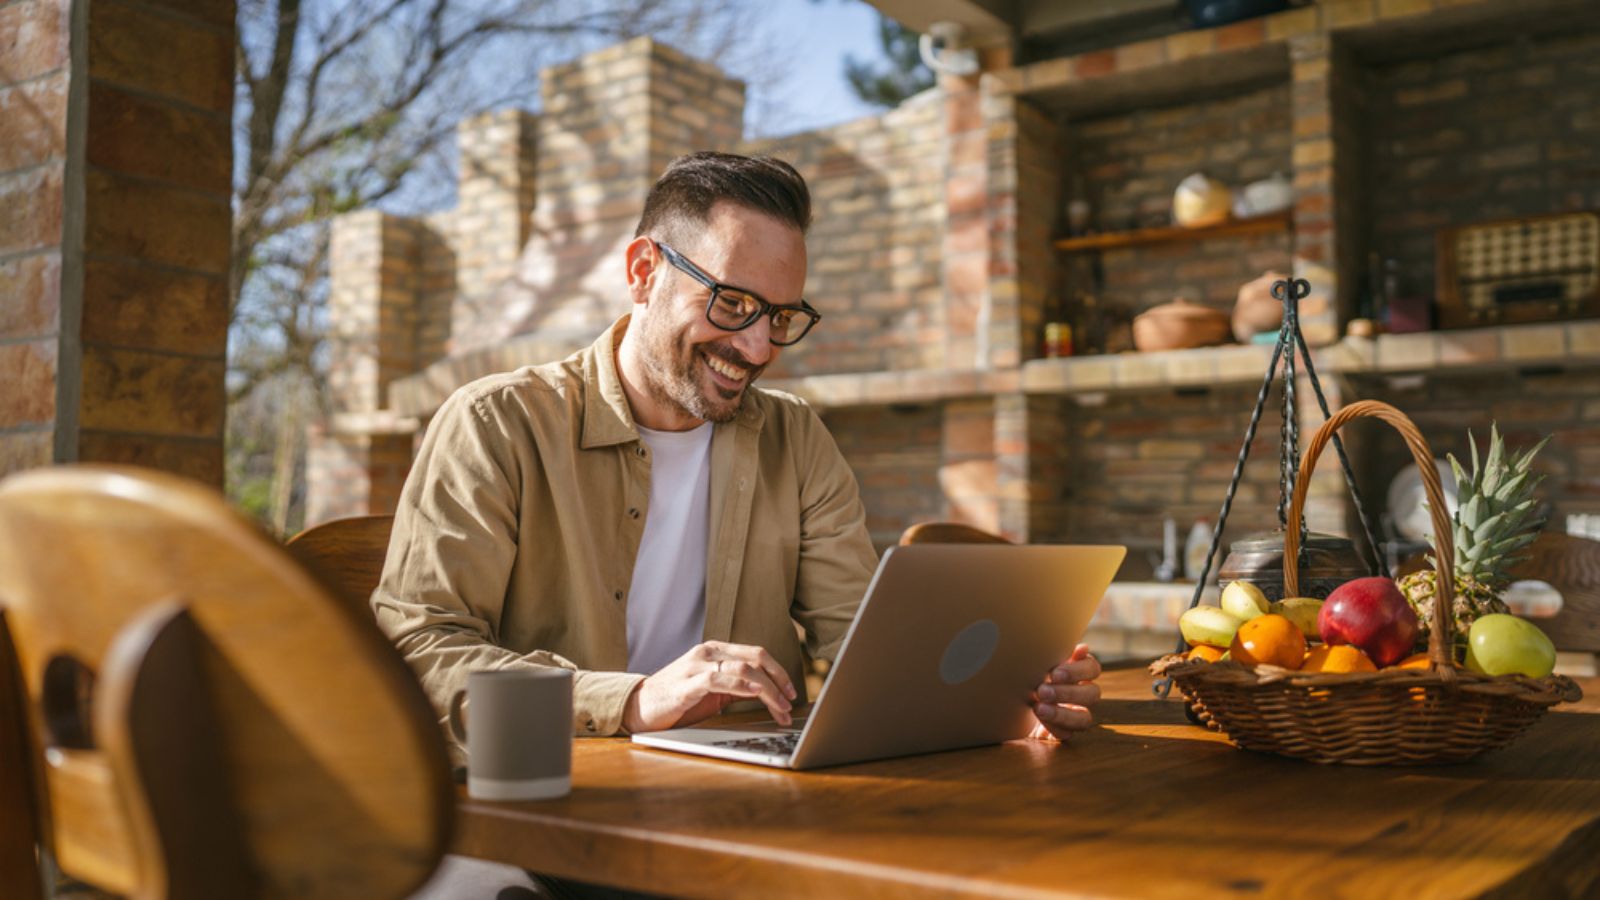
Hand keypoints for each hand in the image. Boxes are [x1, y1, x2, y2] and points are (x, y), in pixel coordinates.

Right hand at [622, 641, 796, 732]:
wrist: (639, 706)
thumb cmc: (678, 699)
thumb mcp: (714, 692)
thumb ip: (738, 688)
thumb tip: (769, 693)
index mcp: (715, 651)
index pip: (756, 653)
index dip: (779, 671)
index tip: (792, 691)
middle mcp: (707, 653)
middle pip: (754, 658)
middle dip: (778, 680)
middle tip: (791, 701)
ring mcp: (696, 666)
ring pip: (743, 669)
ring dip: (767, 689)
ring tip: (780, 707)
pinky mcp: (687, 684)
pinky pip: (719, 679)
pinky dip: (741, 685)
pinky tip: (756, 693)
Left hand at [1028, 643, 1100, 741]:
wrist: (1008, 696)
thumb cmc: (1027, 669)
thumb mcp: (1038, 659)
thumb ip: (1058, 652)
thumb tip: (1081, 648)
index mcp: (1080, 671)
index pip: (1092, 668)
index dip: (1078, 671)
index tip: (1054, 673)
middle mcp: (1083, 693)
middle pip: (1093, 694)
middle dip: (1068, 693)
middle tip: (1042, 690)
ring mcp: (1076, 713)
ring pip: (1085, 718)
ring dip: (1062, 713)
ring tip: (1038, 707)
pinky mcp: (1065, 731)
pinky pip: (1067, 734)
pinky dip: (1053, 726)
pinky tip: (1038, 719)